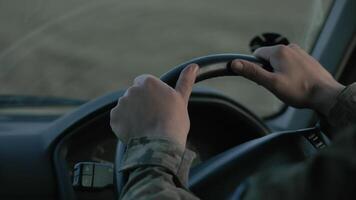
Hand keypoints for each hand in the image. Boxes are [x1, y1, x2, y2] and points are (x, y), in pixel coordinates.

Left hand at [110, 64, 198, 145]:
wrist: (160, 144)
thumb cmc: (174, 122)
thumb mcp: (181, 99)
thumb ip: (185, 81)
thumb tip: (194, 66)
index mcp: (147, 81)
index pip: (144, 82)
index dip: (151, 94)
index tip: (158, 105)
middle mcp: (132, 89)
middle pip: (135, 95)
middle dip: (141, 104)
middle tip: (153, 118)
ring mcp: (121, 104)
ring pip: (126, 107)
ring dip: (132, 114)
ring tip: (146, 126)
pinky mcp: (114, 118)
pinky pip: (119, 120)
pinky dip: (125, 125)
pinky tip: (137, 132)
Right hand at [230, 44, 344, 115]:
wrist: (326, 95)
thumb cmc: (299, 90)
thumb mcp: (271, 83)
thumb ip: (252, 72)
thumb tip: (234, 63)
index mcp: (279, 51)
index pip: (256, 55)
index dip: (256, 68)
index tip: (264, 80)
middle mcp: (290, 48)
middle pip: (268, 58)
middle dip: (268, 72)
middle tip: (277, 85)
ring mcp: (300, 53)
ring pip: (280, 62)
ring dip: (279, 73)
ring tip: (289, 86)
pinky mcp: (307, 59)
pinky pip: (291, 64)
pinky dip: (290, 73)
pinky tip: (296, 84)